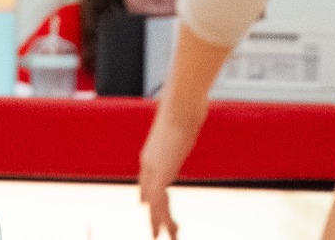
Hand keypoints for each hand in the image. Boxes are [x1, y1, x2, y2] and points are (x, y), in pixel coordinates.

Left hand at [137, 97, 204, 238]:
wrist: (181, 107)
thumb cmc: (184, 109)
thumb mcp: (182, 124)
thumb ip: (182, 131)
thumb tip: (191, 119)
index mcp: (151, 152)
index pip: (144, 179)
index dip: (145, 194)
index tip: (144, 205)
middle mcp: (148, 163)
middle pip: (147, 196)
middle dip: (153, 216)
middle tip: (154, 234)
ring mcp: (152, 170)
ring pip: (154, 205)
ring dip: (163, 224)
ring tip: (170, 238)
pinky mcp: (160, 175)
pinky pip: (161, 204)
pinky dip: (167, 219)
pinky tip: (174, 228)